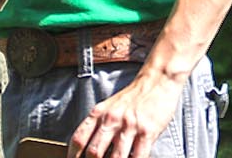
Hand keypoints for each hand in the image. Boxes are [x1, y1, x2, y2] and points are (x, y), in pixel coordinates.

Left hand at [69, 70, 185, 157]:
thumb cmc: (134, 96)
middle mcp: (112, 120)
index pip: (79, 139)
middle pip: (94, 151)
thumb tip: (90, 148)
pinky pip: (138, 156)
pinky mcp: (147, 132)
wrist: (157, 80)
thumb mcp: (109, 106)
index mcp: (99, 113)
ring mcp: (130, 126)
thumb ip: (99, 124)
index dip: (73, 155)